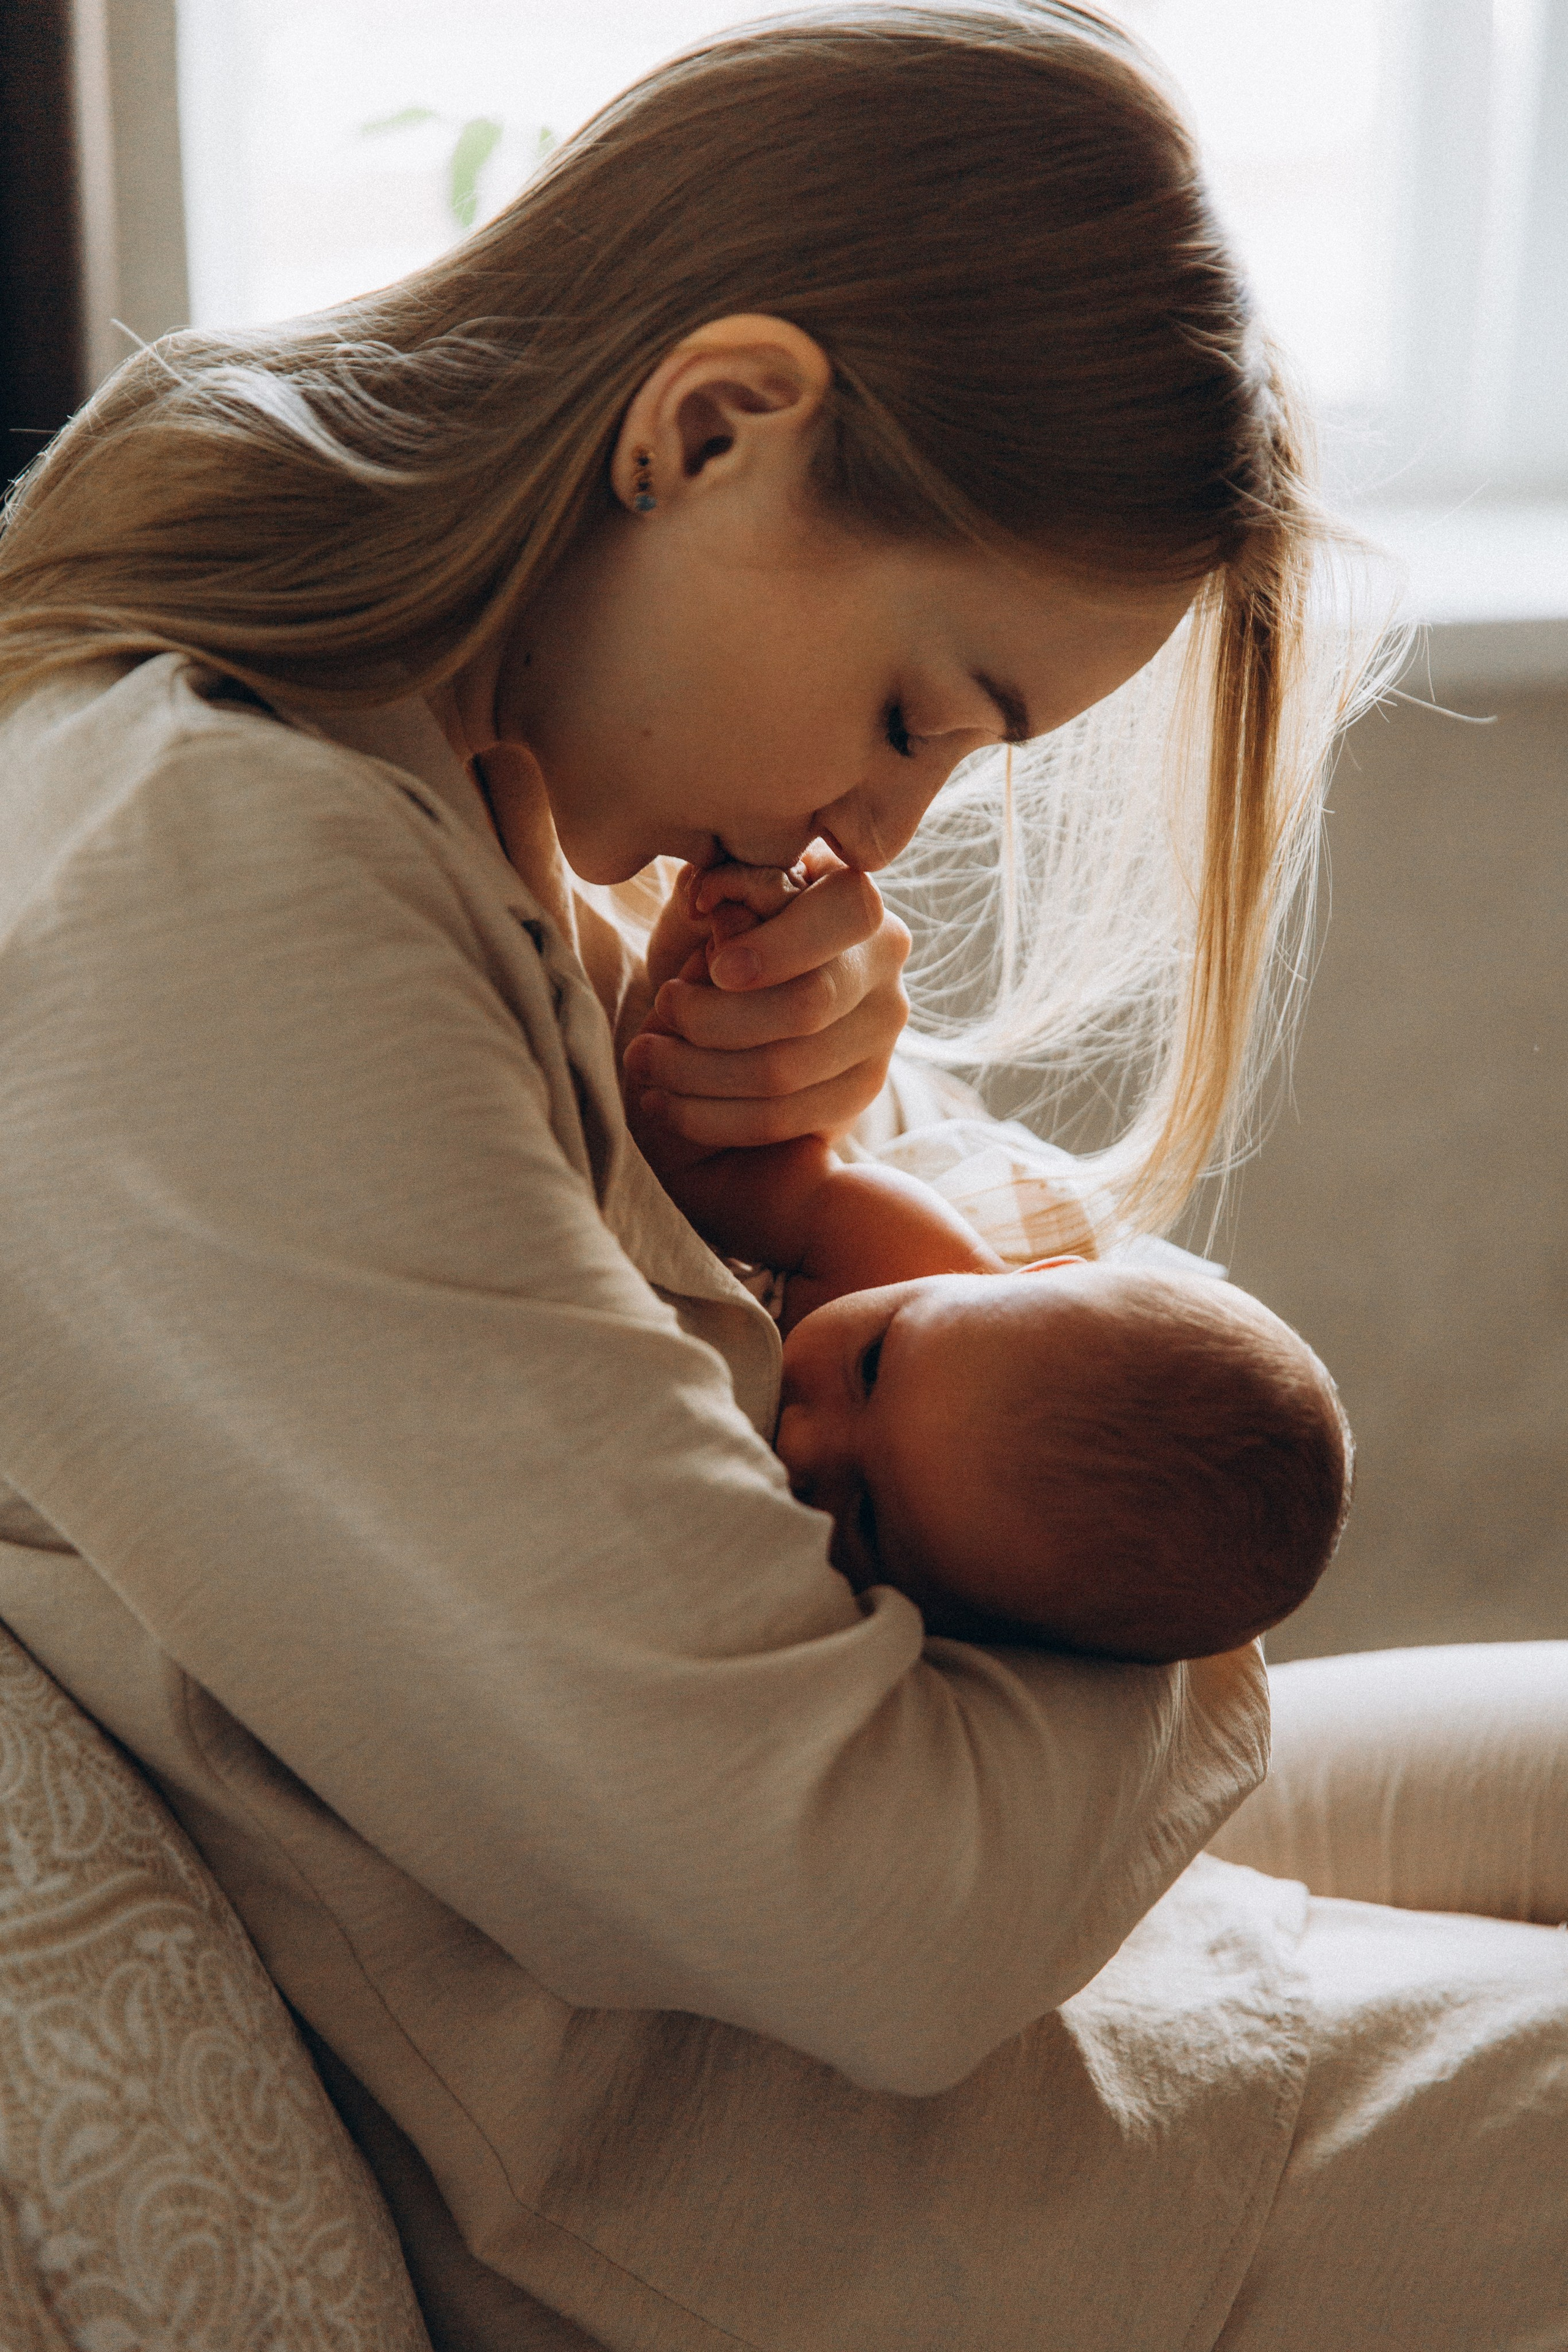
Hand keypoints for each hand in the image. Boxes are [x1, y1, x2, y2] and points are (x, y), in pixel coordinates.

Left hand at [623, 843, 910, 1149]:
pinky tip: (662, 1101)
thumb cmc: (721, 933)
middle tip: (658, 1008)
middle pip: (807, 1006)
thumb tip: (716, 907)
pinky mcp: (857, 1094)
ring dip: (695, 1071)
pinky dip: (707, 1117)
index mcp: (855, 901)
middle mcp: (883, 966)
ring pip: (784, 1072)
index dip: (780, 945)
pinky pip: (778, 1121)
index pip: (846, 915)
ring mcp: (878, 1035)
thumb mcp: (715, 894)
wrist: (740, 995)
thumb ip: (721, 886)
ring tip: (641, 1059)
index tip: (716, 968)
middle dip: (715, 1017)